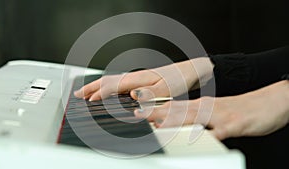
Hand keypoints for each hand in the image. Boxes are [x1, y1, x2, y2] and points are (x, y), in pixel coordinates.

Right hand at [74, 57, 213, 100]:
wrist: (191, 71)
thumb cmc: (179, 79)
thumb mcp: (167, 89)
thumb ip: (149, 93)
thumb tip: (132, 95)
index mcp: (138, 78)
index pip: (112, 85)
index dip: (99, 93)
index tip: (88, 100)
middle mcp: (135, 77)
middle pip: (107, 80)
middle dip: (91, 87)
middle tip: (77, 94)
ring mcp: (137, 78)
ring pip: (112, 81)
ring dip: (97, 87)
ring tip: (87, 93)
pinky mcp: (141, 81)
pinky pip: (119, 84)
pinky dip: (108, 88)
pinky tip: (108, 93)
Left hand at [134, 80, 288, 139]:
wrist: (268, 102)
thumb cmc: (240, 109)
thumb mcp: (215, 112)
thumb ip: (196, 117)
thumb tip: (177, 123)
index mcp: (202, 106)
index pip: (175, 106)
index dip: (156, 108)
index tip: (139, 110)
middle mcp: (208, 108)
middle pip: (179, 110)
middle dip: (158, 113)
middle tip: (139, 114)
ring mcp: (220, 115)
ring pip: (195, 117)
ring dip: (176, 121)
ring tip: (158, 124)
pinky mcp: (234, 123)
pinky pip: (220, 130)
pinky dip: (208, 134)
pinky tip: (199, 138)